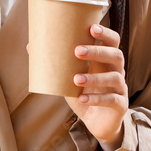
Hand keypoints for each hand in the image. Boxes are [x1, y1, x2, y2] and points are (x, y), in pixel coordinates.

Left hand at [28, 25, 128, 150]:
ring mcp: (120, 88)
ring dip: (94, 77)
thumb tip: (29, 46)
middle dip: (97, 51)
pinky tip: (82, 99)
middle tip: (77, 51)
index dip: (105, 33)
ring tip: (75, 79)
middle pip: (116, 55)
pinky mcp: (120, 105)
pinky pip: (111, 100)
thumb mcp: (68, 78)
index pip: (112, 41)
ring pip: (114, 77)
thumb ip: (55, 64)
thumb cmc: (82, 94)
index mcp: (105, 60)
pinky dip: (96, 99)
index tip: (91, 27)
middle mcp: (116, 71)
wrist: (96, 123)